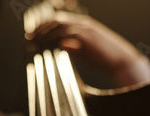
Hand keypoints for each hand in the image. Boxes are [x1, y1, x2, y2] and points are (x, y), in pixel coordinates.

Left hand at [30, 12, 149, 86]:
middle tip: (28, 38)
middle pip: (56, 20)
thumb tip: (61, 44)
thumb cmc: (105, 59)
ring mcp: (85, 28)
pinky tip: (44, 44)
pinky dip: (52, 37)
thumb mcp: (86, 53)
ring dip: (43, 32)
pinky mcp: (86, 35)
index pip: (59, 21)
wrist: (121, 61)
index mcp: (84, 26)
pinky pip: (64, 32)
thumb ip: (74, 48)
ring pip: (58, 24)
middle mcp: (83, 23)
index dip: (44, 28)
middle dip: (40, 29)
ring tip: (33, 41)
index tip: (33, 37)